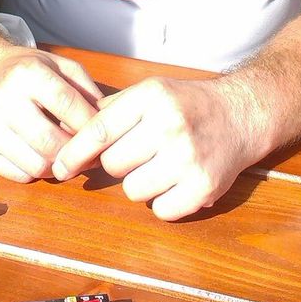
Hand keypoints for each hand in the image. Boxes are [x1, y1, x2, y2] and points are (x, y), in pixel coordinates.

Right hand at [0, 46, 102, 182]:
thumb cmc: (28, 70)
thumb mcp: (59, 65)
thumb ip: (86, 88)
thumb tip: (106, 119)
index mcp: (28, 73)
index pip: (66, 104)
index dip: (89, 124)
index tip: (102, 133)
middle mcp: (4, 99)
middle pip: (51, 142)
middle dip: (76, 153)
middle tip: (89, 155)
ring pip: (36, 164)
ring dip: (60, 167)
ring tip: (68, 157)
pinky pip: (19, 175)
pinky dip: (39, 173)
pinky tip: (45, 158)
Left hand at [52, 75, 261, 219]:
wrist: (241, 115)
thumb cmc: (187, 104)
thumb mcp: (151, 91)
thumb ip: (112, 112)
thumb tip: (69, 141)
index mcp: (152, 96)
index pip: (100, 129)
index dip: (74, 152)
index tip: (59, 168)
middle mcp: (170, 125)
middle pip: (112, 164)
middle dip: (119, 163)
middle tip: (140, 152)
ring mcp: (188, 158)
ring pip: (132, 190)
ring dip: (140, 183)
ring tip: (161, 165)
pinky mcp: (203, 188)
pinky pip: (159, 210)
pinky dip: (163, 201)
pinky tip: (177, 181)